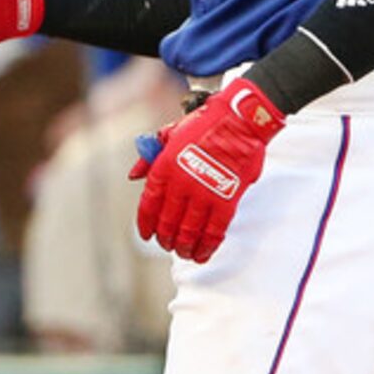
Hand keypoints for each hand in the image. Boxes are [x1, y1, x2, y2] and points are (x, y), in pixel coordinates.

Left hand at [127, 79, 284, 261]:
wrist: (239, 120)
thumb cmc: (205, 124)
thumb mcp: (170, 134)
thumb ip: (150, 158)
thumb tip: (134, 176)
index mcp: (164, 166)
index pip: (148, 204)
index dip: (145, 223)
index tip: (146, 235)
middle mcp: (181, 182)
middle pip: (168, 221)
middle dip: (165, 238)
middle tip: (167, 245)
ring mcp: (204, 192)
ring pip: (189, 230)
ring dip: (184, 246)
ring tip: (184, 253)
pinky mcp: (226, 199)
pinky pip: (214, 230)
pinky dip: (207, 246)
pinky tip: (203, 254)